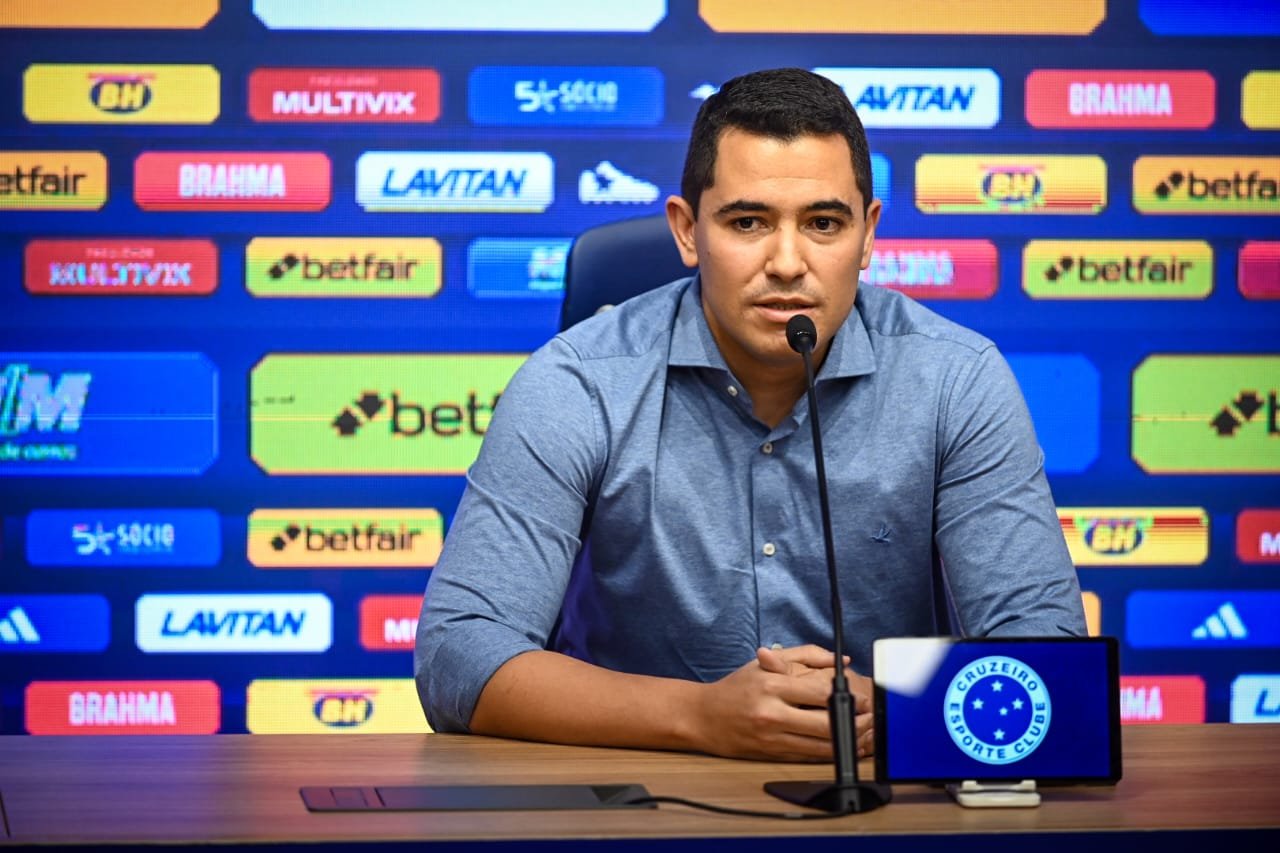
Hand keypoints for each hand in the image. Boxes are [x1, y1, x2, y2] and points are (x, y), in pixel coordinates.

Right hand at [686, 644, 872, 761]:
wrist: (703, 717)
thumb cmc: (736, 687)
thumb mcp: (764, 661)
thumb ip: (805, 655)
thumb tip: (840, 659)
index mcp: (772, 685)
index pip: (819, 692)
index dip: (846, 697)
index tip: (860, 697)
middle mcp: (772, 712)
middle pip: (825, 723)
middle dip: (854, 723)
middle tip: (868, 718)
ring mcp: (772, 737)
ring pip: (821, 745)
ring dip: (848, 741)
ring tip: (863, 733)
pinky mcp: (772, 754)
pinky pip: (809, 757)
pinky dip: (830, 753)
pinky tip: (843, 746)